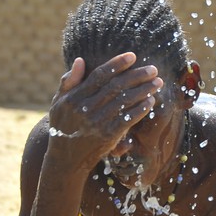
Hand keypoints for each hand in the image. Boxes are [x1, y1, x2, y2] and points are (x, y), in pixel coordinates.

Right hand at [48, 52, 163, 162]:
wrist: (66, 159)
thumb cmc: (63, 126)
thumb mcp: (59, 103)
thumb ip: (69, 82)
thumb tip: (80, 60)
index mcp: (74, 97)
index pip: (99, 76)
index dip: (116, 65)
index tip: (132, 56)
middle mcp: (85, 109)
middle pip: (115, 87)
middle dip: (136, 76)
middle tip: (153, 69)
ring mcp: (97, 123)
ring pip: (124, 102)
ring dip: (143, 91)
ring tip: (157, 83)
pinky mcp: (108, 136)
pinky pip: (127, 119)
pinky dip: (140, 109)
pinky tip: (150, 101)